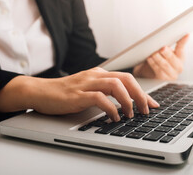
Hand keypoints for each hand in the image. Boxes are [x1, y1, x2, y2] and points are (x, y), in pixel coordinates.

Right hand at [0, 67, 158, 121]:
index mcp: (99, 74)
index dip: (142, 91)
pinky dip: (110, 108)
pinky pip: (99, 98)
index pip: (126, 79)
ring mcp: (86, 84)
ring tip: (131, 114)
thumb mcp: (87, 89)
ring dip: (127, 100)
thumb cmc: (64, 93)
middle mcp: (95, 76)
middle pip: (125, 79)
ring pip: (115, 85)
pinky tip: (113, 118)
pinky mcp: (77, 95)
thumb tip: (123, 104)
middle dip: (140, 94)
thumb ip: (103, 92)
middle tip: (146, 109)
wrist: (40, 91)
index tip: (152, 104)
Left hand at [133, 34, 188, 79]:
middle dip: (167, 53)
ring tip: (153, 53)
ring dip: (158, 58)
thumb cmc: (159, 59)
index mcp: (180, 57)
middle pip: (173, 58)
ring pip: (165, 65)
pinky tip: (149, 58)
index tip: (187, 35)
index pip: (181, 48)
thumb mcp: (164, 52)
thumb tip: (161, 38)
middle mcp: (178, 66)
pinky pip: (158, 70)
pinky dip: (153, 64)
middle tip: (162, 48)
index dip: (184, 41)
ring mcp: (171, 74)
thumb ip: (165, 46)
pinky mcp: (163, 79)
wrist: (149, 72)